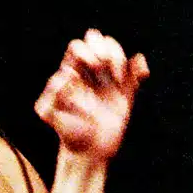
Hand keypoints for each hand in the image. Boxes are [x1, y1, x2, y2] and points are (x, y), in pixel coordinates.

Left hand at [34, 30, 149, 159]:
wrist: (89, 152)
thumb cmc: (68, 134)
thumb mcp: (50, 116)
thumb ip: (51, 94)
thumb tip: (67, 74)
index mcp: (72, 72)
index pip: (78, 46)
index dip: (87, 51)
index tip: (93, 68)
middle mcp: (89, 72)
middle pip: (97, 40)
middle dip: (104, 49)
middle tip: (105, 69)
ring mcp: (108, 78)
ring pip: (115, 48)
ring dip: (119, 57)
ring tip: (118, 80)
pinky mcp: (125, 89)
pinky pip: (135, 66)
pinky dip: (140, 66)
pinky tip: (141, 77)